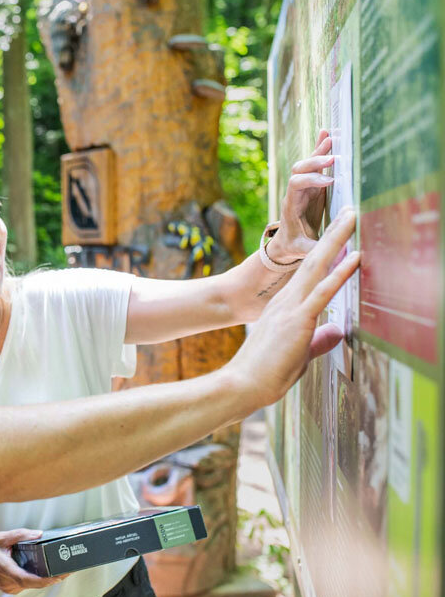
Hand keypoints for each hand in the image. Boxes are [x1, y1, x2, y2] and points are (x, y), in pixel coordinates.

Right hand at [0, 529, 69, 594]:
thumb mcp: (0, 538)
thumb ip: (20, 535)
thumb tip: (39, 533)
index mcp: (5, 569)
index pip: (30, 579)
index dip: (47, 579)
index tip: (61, 575)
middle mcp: (8, 583)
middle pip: (35, 584)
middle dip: (53, 578)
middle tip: (68, 569)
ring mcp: (9, 588)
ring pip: (32, 585)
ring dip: (46, 578)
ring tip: (60, 569)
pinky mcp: (9, 589)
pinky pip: (27, 584)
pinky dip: (37, 578)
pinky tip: (45, 571)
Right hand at [224, 207, 359, 409]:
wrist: (243, 384)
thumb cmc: (266, 373)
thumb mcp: (301, 353)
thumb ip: (320, 340)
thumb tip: (339, 331)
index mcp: (286, 307)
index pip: (310, 274)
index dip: (326, 252)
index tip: (341, 235)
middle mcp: (287, 300)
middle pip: (313, 260)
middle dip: (333, 235)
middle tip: (348, 211)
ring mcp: (291, 307)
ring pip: (317, 266)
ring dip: (336, 241)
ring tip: (351, 217)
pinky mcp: (297, 319)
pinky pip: (323, 291)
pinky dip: (340, 272)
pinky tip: (355, 256)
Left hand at [270, 129, 334, 262]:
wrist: (286, 243)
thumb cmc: (295, 247)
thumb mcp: (303, 251)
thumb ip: (315, 250)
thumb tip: (335, 253)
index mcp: (290, 206)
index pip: (296, 186)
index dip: (311, 181)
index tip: (329, 182)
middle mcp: (295, 192)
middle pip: (299, 170)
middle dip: (314, 163)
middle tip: (333, 159)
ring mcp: (303, 187)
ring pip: (307, 164)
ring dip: (318, 151)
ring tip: (331, 137)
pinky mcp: (312, 185)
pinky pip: (315, 164)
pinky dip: (320, 148)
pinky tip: (327, 133)